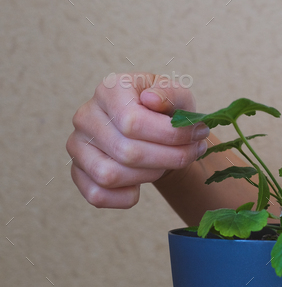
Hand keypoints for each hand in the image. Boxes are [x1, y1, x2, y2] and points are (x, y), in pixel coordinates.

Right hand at [67, 73, 208, 208]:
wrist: (150, 127)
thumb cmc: (164, 109)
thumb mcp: (176, 94)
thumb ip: (171, 93)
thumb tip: (152, 99)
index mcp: (109, 89)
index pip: (133, 121)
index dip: (171, 136)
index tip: (199, 135)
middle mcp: (86, 115)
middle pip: (127, 152)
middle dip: (169, 158)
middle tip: (193, 152)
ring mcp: (77, 145)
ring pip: (110, 176)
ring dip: (150, 175)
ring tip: (168, 162)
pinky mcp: (77, 171)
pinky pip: (97, 195)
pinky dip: (125, 197)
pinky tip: (142, 183)